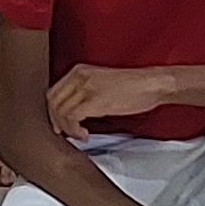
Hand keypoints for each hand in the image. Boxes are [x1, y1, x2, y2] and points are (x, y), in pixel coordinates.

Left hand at [45, 64, 171, 142]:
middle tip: (65, 133)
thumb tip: (71, 111)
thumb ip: (84, 92)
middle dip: (57, 121)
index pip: (53, 92)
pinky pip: (73, 117)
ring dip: (68, 129)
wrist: (152, 83)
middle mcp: (80, 76)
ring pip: (62, 112)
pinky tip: (85, 134)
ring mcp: (87, 87)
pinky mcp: (96, 99)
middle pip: (53, 102)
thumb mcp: (101, 83)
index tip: (58, 124)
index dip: (52, 112)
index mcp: (79, 71)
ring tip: (80, 134)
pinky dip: (75, 130)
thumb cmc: (133, 86)